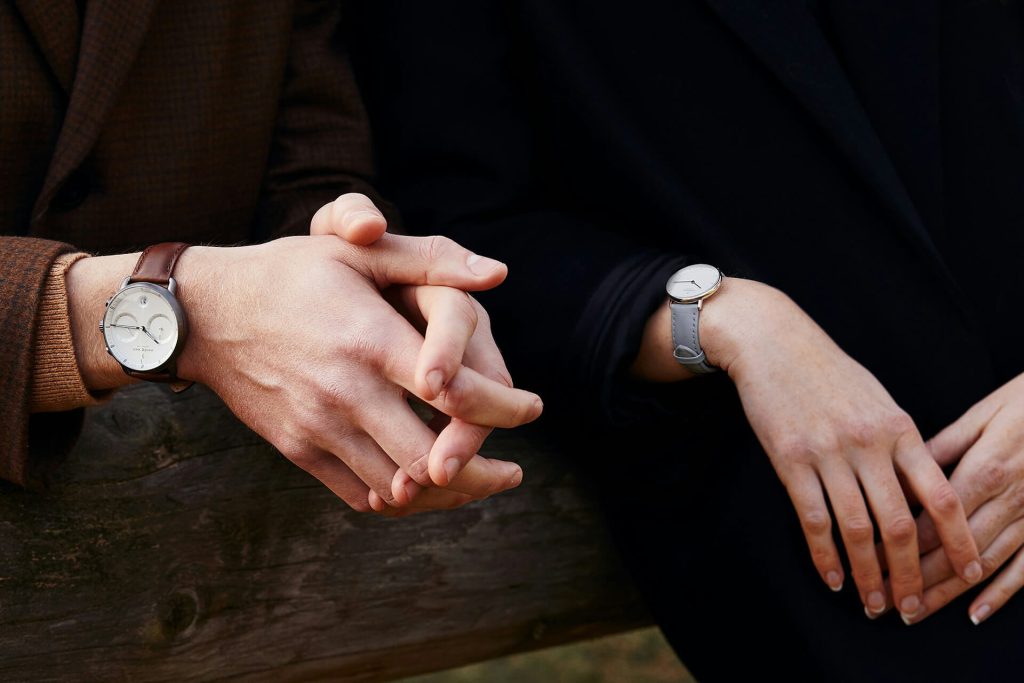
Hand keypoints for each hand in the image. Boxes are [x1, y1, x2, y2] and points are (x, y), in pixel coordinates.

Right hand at [170, 233, 541, 512]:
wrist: (204, 314)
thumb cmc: (289, 274)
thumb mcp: (355, 252)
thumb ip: (430, 259)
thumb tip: (497, 274)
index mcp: (370, 339)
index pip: (456, 392)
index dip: (503, 409)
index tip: (531, 409)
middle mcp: (347, 391)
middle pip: (432, 459)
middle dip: (484, 473)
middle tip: (511, 473)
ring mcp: (319, 426)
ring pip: (398, 488)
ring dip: (446, 495)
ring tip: (478, 485)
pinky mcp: (299, 449)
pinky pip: (358, 494)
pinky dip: (397, 499)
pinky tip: (421, 487)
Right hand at [632, 277, 981, 620]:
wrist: (773, 342)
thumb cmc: (827, 370)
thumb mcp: (877, 398)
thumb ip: (898, 441)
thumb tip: (918, 487)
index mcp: (898, 428)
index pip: (940, 494)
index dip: (958, 538)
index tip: (969, 570)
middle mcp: (868, 443)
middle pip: (900, 524)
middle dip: (909, 573)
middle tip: (911, 607)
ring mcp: (828, 452)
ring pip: (857, 529)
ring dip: (868, 574)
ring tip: (873, 603)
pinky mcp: (790, 459)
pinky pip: (813, 518)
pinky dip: (824, 555)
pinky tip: (833, 578)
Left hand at [878, 373, 1023, 624]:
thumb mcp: (980, 416)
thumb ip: (939, 448)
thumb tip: (896, 470)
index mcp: (983, 471)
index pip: (930, 522)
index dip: (895, 548)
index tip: (866, 565)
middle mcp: (1009, 501)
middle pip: (951, 552)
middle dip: (912, 580)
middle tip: (880, 601)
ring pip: (983, 566)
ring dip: (946, 593)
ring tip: (913, 613)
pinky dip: (1001, 594)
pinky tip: (975, 613)